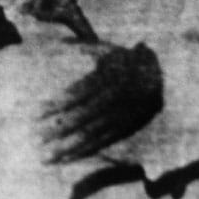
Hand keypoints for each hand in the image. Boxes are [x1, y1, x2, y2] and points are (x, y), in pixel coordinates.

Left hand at [39, 42, 162, 163]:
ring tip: (48, 155)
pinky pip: (105, 141)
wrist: (160, 71)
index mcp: (113, 73)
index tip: (37, 113)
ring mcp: (127, 114)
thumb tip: (58, 41)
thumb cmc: (121, 57)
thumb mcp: (103, 49)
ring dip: (70, 145)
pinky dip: (85, 150)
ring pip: (95, 132)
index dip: (58, 103)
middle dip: (60, 128)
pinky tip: (67, 157)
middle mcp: (122, 95)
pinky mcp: (130, 127)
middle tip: (37, 138)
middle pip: (86, 116)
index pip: (81, 92)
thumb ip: (81, 48)